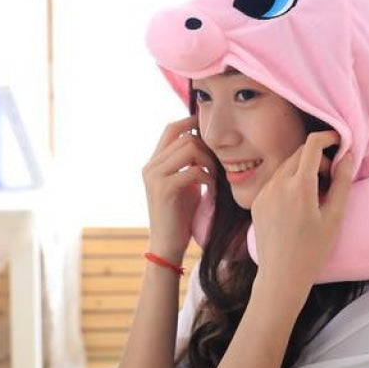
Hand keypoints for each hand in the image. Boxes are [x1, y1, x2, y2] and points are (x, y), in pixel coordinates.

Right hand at [143, 115, 217, 261]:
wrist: (167, 245)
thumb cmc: (180, 215)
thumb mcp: (184, 183)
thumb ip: (188, 163)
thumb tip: (206, 143)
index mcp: (154, 163)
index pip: (171, 129)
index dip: (191, 122)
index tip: (211, 130)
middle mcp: (150, 166)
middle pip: (184, 137)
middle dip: (207, 148)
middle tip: (217, 166)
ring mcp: (154, 177)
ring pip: (188, 148)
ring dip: (208, 162)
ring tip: (214, 178)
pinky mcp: (163, 189)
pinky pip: (193, 170)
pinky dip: (208, 178)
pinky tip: (211, 190)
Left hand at [249, 131, 355, 303]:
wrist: (280, 277)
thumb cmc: (312, 251)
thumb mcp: (334, 217)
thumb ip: (342, 182)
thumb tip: (348, 155)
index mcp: (299, 187)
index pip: (312, 145)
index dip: (327, 137)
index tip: (339, 141)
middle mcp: (277, 185)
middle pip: (299, 154)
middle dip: (318, 157)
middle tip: (331, 177)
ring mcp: (264, 193)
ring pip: (286, 166)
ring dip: (303, 169)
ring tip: (316, 193)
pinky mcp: (256, 202)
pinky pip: (274, 181)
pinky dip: (289, 182)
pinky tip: (298, 204)